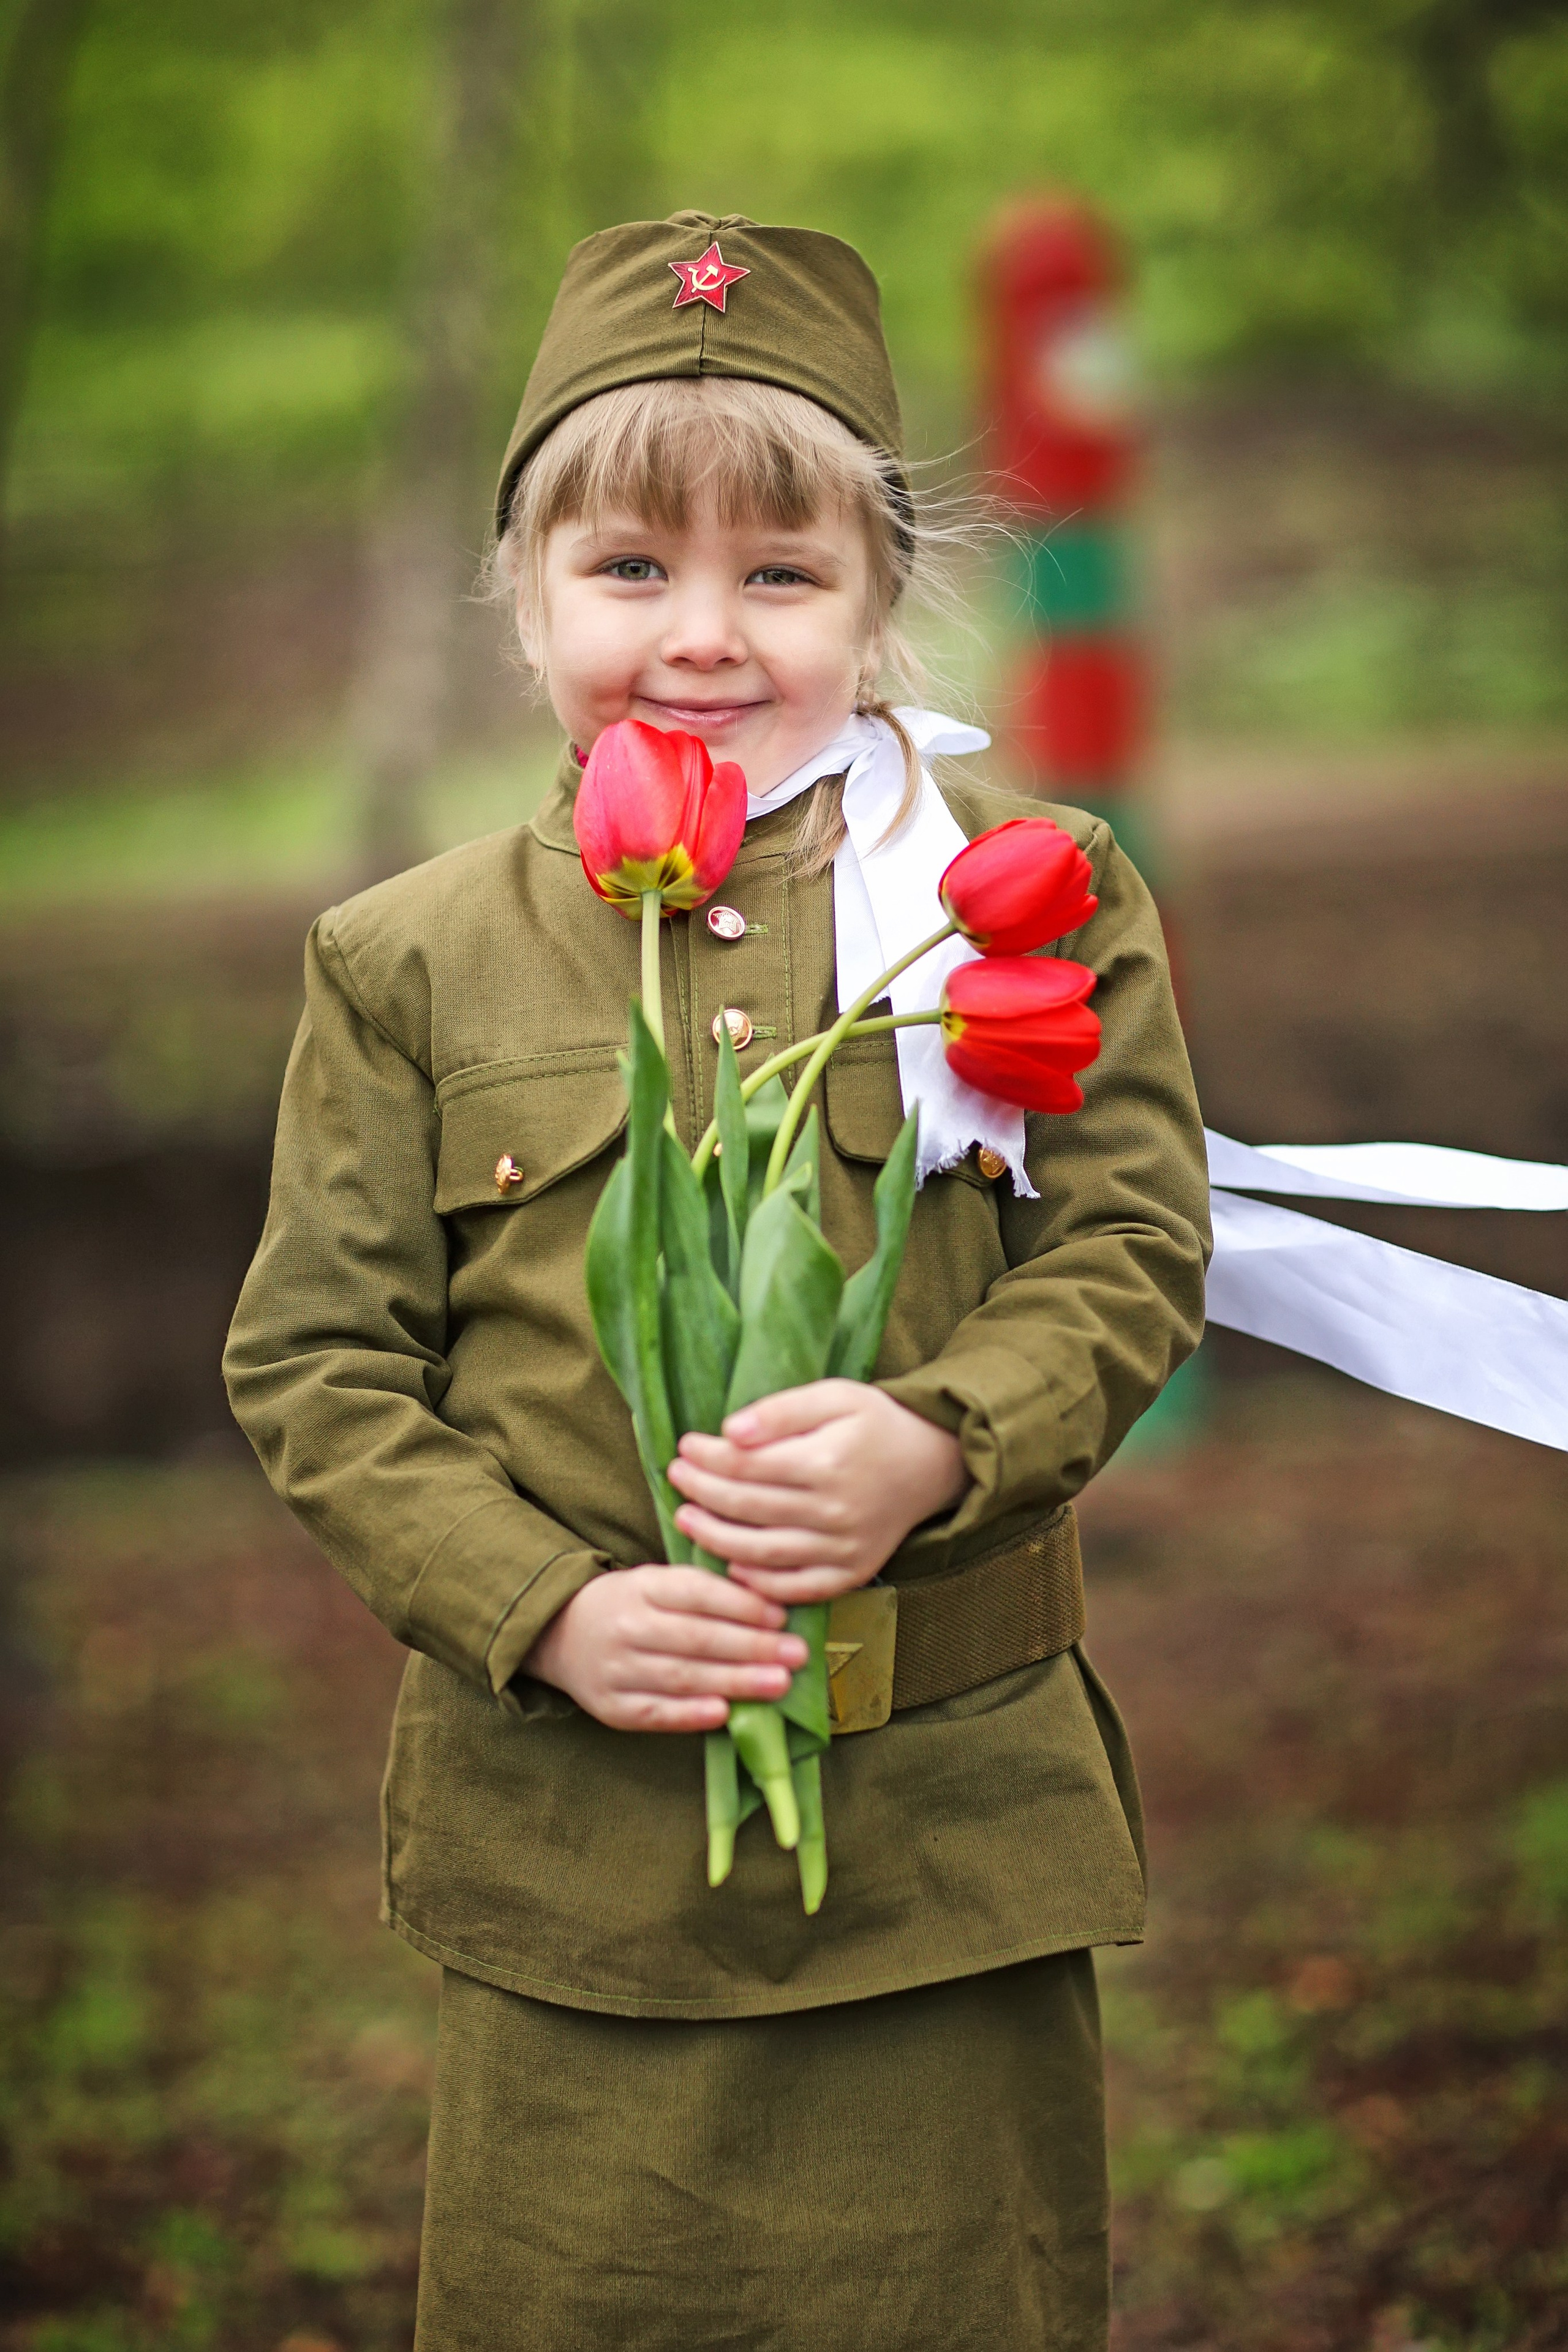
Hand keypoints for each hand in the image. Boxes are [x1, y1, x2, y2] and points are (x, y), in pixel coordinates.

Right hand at [521, 1567, 807, 1733]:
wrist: (561, 1635)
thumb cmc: (631, 1606)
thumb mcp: (658, 1583)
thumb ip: (704, 1591)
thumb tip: (769, 1605)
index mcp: (642, 1586)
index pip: (696, 1593)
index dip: (740, 1605)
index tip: (781, 1616)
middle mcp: (627, 1626)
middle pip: (696, 1638)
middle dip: (752, 1647)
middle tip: (796, 1654)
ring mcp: (617, 1669)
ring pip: (682, 1676)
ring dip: (735, 1682)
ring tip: (778, 1684)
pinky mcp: (612, 1707)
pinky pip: (657, 1712)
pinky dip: (692, 1714)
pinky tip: (725, 1714)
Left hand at [667, 1381, 968, 1604]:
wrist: (931, 1464)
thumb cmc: (875, 1424)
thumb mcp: (835, 1396)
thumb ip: (782, 1411)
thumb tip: (730, 1431)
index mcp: (828, 1461)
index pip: (748, 1465)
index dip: (708, 1457)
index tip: (685, 1446)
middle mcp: (835, 1510)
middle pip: (749, 1508)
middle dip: (702, 1493)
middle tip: (676, 1478)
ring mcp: (844, 1548)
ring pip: (764, 1553)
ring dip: (715, 1539)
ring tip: (686, 1520)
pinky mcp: (852, 1572)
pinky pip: (797, 1588)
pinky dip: (759, 1583)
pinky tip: (731, 1565)